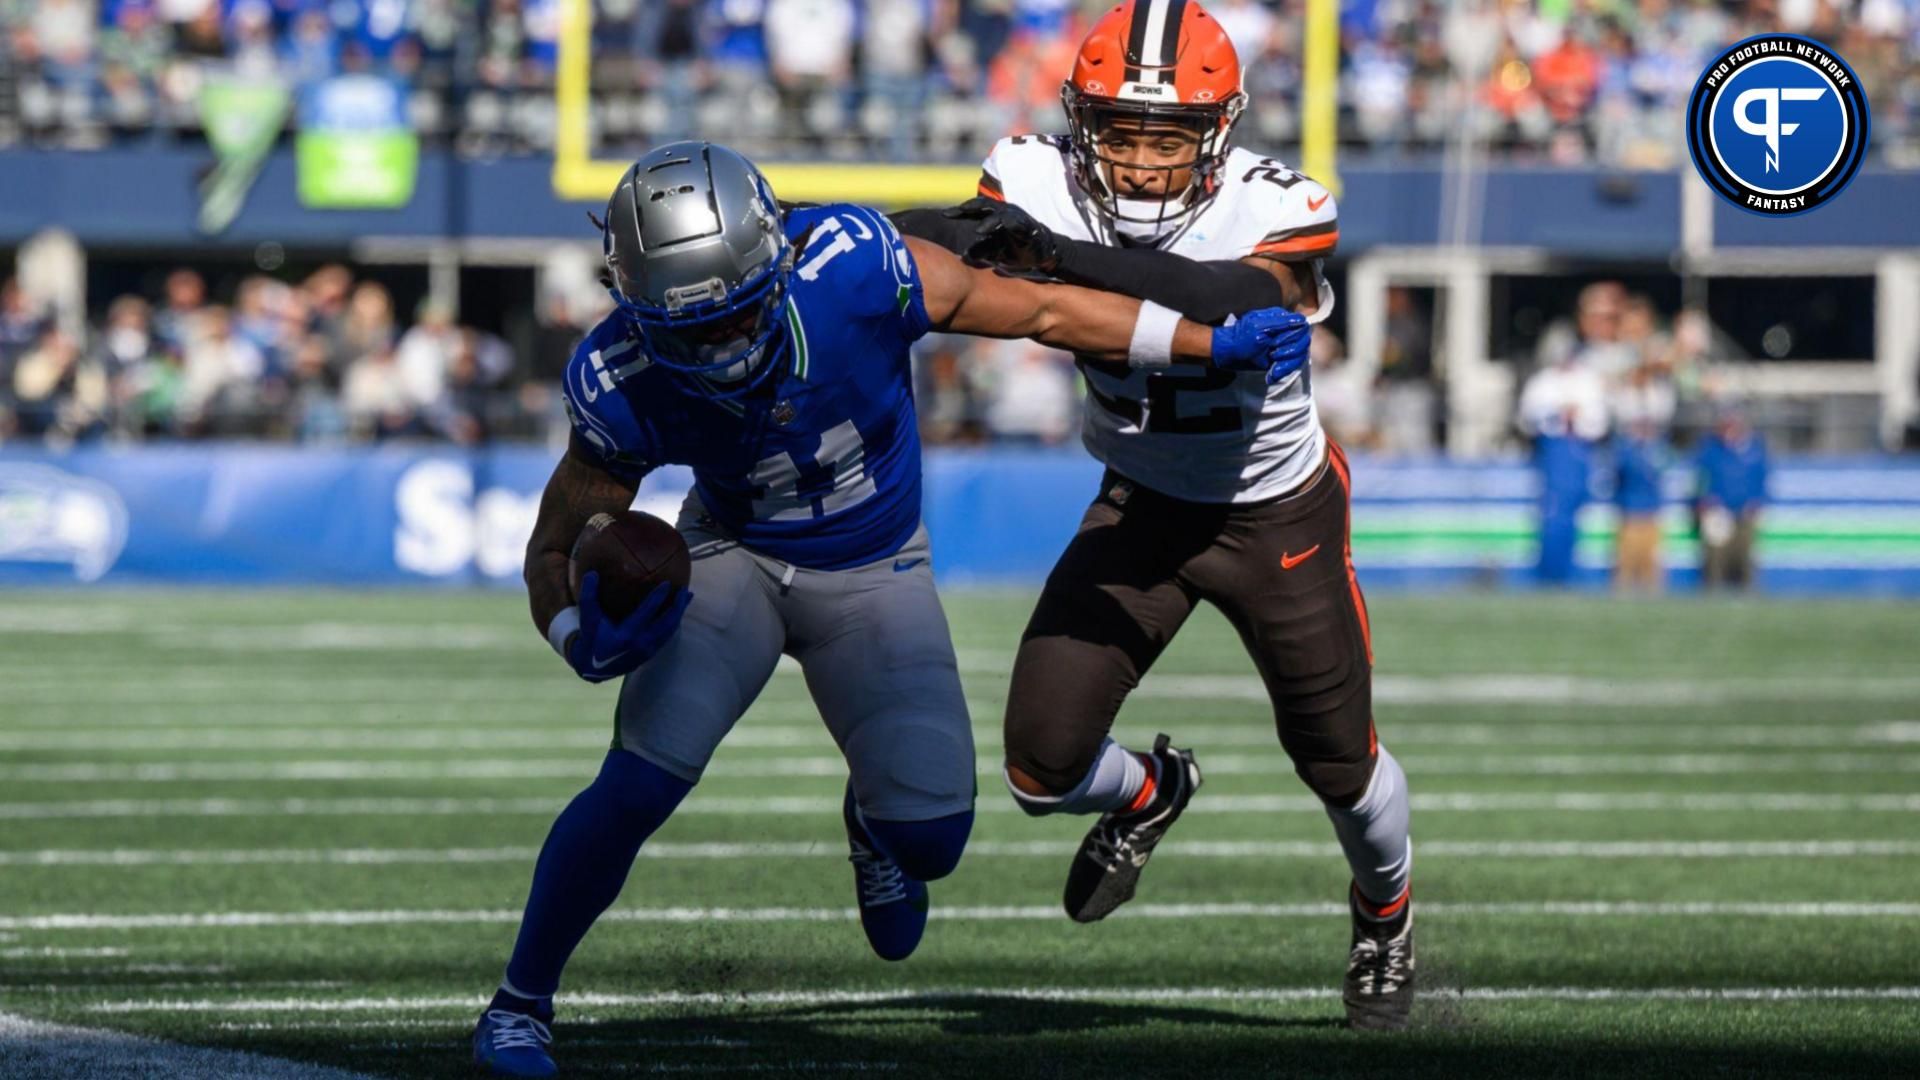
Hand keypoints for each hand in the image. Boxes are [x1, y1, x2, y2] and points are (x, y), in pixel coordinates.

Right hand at [561, 572, 692, 683]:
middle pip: (666, 623)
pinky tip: (677, 611)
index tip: (668, 584)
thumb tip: (592, 573)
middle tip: (685, 589)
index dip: (658, 598)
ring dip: (679, 613)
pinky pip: (667, 636)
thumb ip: (589, 596)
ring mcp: (648, 651)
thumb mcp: (588, 618)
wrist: (594, 668)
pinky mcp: (651, 654)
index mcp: (626, 635)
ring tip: (687, 597)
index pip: (646, 613)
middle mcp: (640, 644)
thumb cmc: (592, 638)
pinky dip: (674, 622)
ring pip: (670, 630)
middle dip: (678, 606)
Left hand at [941, 197, 1060, 272]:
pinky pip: (1017, 222)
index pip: (973, 211)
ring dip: (989, 220)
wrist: (1041, 252)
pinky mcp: (1026, 226)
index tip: (944, 215)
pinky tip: (1004, 226)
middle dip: (970, 208)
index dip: (959, 212)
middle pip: (983, 206)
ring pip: (999, 214)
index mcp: (992, 217)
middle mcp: (1003, 213)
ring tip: (979, 229)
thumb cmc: (1015, 249)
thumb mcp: (995, 250)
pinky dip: (1009, 224)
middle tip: (956, 212)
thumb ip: (981, 250)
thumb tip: (964, 256)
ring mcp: (1015, 217)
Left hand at [1209, 307, 1312, 384]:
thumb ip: (1281, 323)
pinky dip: (1282, 371)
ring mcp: (1284, 344)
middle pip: (1303, 342)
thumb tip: (1301, 320)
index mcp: (1280, 319)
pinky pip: (1292, 364)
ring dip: (1286, 364)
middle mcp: (1285, 330)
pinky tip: (1271, 374)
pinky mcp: (1281, 357)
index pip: (1301, 326)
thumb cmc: (1240, 340)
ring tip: (1272, 369)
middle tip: (1272, 355)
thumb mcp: (1259, 328)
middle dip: (1288, 353)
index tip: (1275, 345)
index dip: (1291, 337)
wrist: (1228, 355)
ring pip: (1299, 355)